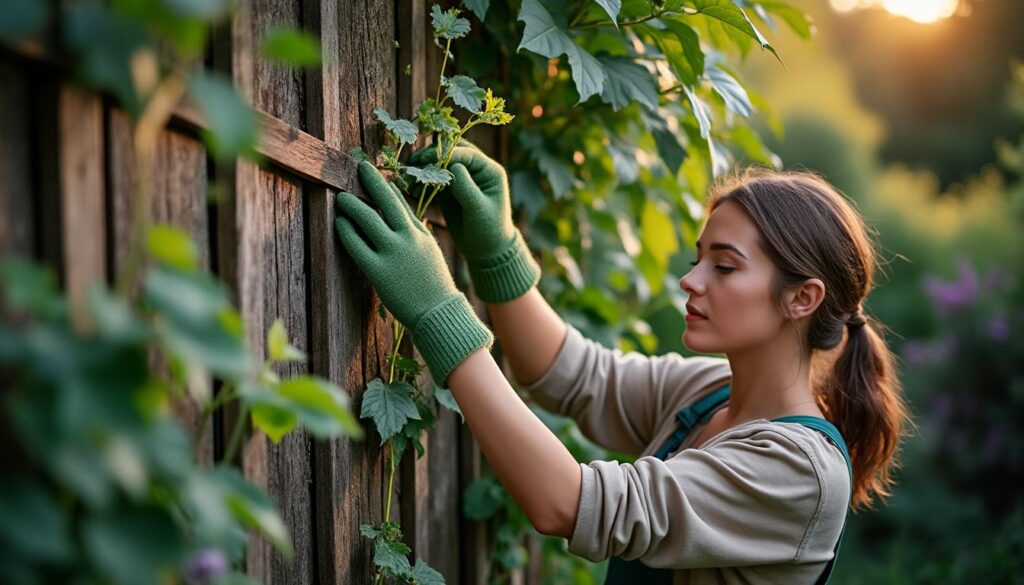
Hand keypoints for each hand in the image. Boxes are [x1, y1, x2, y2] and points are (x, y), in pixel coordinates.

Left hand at [335, 161, 492, 386]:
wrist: (439, 314)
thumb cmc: (433, 285)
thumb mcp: (429, 252)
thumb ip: (417, 231)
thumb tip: (404, 213)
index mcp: (420, 233)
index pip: (401, 202)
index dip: (386, 185)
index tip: (374, 173)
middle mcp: (407, 238)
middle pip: (386, 202)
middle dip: (371, 182)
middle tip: (358, 168)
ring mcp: (393, 254)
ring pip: (368, 220)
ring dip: (353, 206)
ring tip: (341, 198)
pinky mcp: (379, 272)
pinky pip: (357, 246)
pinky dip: (347, 231)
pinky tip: (339, 223)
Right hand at [408, 141, 539, 302]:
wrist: (487, 252)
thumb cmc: (488, 231)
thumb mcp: (478, 209)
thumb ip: (466, 186)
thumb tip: (452, 165)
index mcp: (490, 171)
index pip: (466, 153)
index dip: (445, 153)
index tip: (425, 159)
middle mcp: (477, 170)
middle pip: (451, 153)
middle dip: (431, 157)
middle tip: (412, 163)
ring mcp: (463, 179)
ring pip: (441, 166)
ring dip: (424, 169)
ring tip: (409, 178)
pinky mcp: (451, 190)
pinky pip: (434, 180)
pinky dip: (422, 182)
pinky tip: (411, 189)